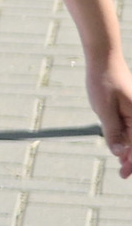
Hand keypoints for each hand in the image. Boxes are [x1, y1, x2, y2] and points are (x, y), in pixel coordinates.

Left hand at [90, 50, 131, 178]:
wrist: (104, 58)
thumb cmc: (103, 81)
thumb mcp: (104, 108)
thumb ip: (112, 131)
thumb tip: (119, 153)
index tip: (125, 174)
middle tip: (122, 174)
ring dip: (129, 150)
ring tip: (122, 166)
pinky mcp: (130, 108)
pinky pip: (130, 127)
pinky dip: (126, 139)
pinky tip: (121, 148)